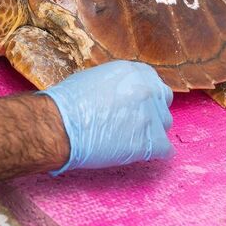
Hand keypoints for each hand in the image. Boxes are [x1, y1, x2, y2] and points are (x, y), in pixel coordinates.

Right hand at [38, 61, 174, 174]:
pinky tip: (136, 153)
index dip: (142, 96)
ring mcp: (152, 115)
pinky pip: (165, 150)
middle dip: (151, 111)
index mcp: (133, 71)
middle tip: (132, 122)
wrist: (60, 125)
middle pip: (163, 101)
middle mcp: (147, 89)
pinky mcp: (151, 141)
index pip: (152, 81)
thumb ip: (115, 84)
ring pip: (164, 125)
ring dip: (151, 132)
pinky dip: (153, 153)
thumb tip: (117, 95)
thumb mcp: (93, 78)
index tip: (133, 105)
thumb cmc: (67, 103)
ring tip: (129, 139)